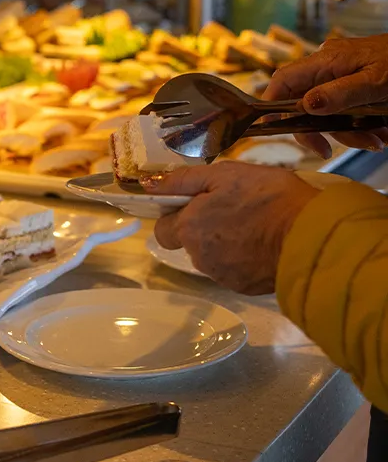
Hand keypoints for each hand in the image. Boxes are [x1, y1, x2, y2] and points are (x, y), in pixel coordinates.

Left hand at [147, 163, 319, 294]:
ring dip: (224, 244)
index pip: (162, 230)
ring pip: (211, 257)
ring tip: (254, 226)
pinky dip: (243, 259)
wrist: (311, 236)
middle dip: (202, 229)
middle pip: (189, 243)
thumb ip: (185, 180)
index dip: (176, 216)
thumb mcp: (226, 174)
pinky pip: (234, 270)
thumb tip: (150, 185)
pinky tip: (264, 245)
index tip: (197, 204)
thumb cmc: (268, 197)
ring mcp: (220, 275)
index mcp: (189, 228)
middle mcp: (198, 256)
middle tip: (234, 211)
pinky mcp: (241, 287)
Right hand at [263, 34, 387, 156]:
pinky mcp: (353, 83)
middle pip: (303, 104)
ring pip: (327, 111)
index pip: (282, 81)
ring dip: (348, 132)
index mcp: (326, 60)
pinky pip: (345, 109)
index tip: (275, 130)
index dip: (271, 105)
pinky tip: (381, 132)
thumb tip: (304, 105)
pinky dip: (360, 124)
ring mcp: (340, 74)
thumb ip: (340, 93)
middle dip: (320, 130)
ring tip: (378, 141)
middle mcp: (327, 66)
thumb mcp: (375, 81)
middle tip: (333, 150)